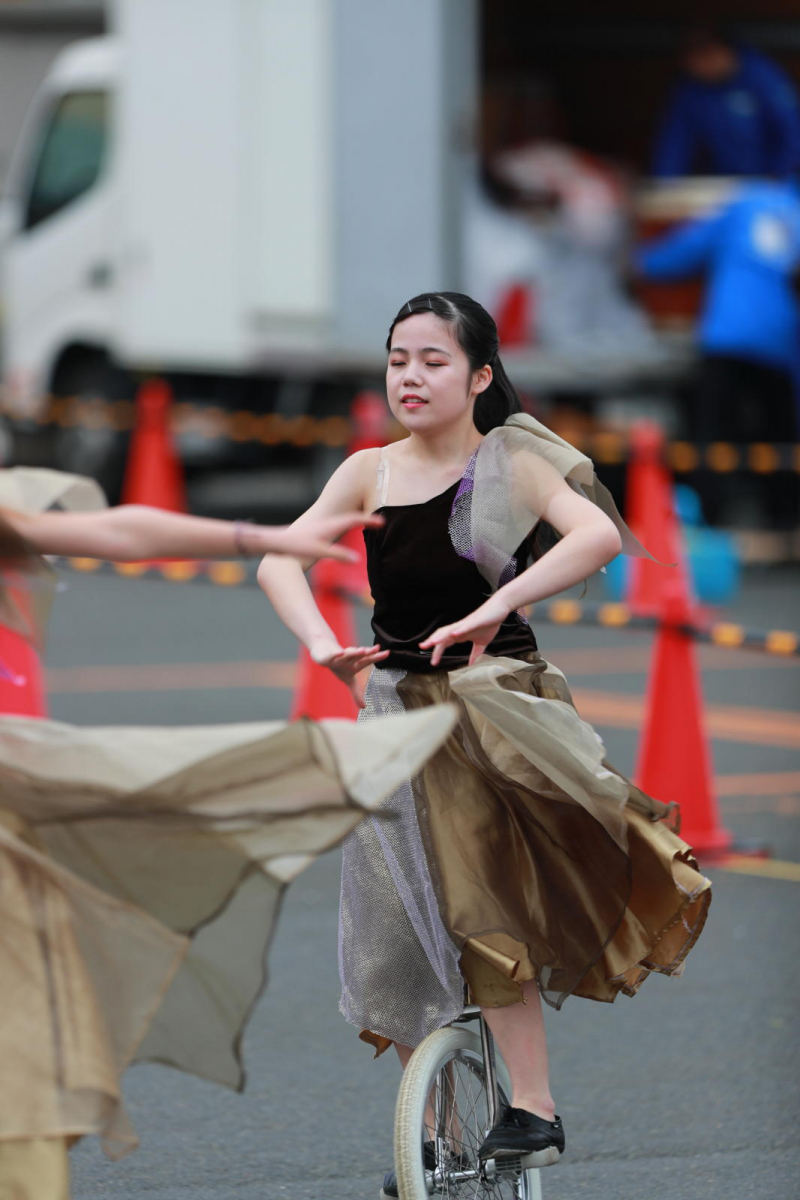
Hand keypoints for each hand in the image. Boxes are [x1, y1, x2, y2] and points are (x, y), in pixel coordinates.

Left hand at [256, 513, 383, 562]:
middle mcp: (328, 522)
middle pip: (351, 517)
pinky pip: (337, 525)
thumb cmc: (297, 546)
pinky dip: (346, 525)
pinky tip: (344, 530)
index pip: (355, 519)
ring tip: (366, 522)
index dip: (369, 520)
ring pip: (343, 520)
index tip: (382, 521)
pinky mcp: (317, 530)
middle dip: (366, 518)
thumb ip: (339, 555)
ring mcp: (322, 526)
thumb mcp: (320, 552)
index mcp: (331, 525)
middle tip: (380, 521)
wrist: (278, 542)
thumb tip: (358, 559)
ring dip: (356, 520)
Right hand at [309, 639, 389, 707]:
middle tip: (377, 648)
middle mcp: (350, 658)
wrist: (324, 654)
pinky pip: (333, 655)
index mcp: (356, 664)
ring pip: (348, 654)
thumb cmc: (340, 667)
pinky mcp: (330, 656)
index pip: (369, 660)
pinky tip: (340, 653)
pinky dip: (336, 654)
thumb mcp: (348, 681)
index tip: (387, 653)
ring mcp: (341, 656)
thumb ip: (356, 693)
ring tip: (363, 651)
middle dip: (369, 652)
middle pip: (361, 655)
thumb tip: (364, 708)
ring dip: (355, 652)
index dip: (378, 657)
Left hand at [419, 594, 510, 666]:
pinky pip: (466, 626)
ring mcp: (467, 624)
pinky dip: (459, 630)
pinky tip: (453, 634)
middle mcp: (460, 628)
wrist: (500, 608)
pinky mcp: (476, 620)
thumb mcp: (482, 643)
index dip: (437, 651)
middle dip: (432, 641)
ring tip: (432, 642)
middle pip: (443, 635)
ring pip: (451, 630)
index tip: (432, 661)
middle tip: (422, 647)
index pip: (446, 643)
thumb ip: (476, 654)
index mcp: (461, 634)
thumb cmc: (490, 623)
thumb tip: (472, 665)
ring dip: (441, 636)